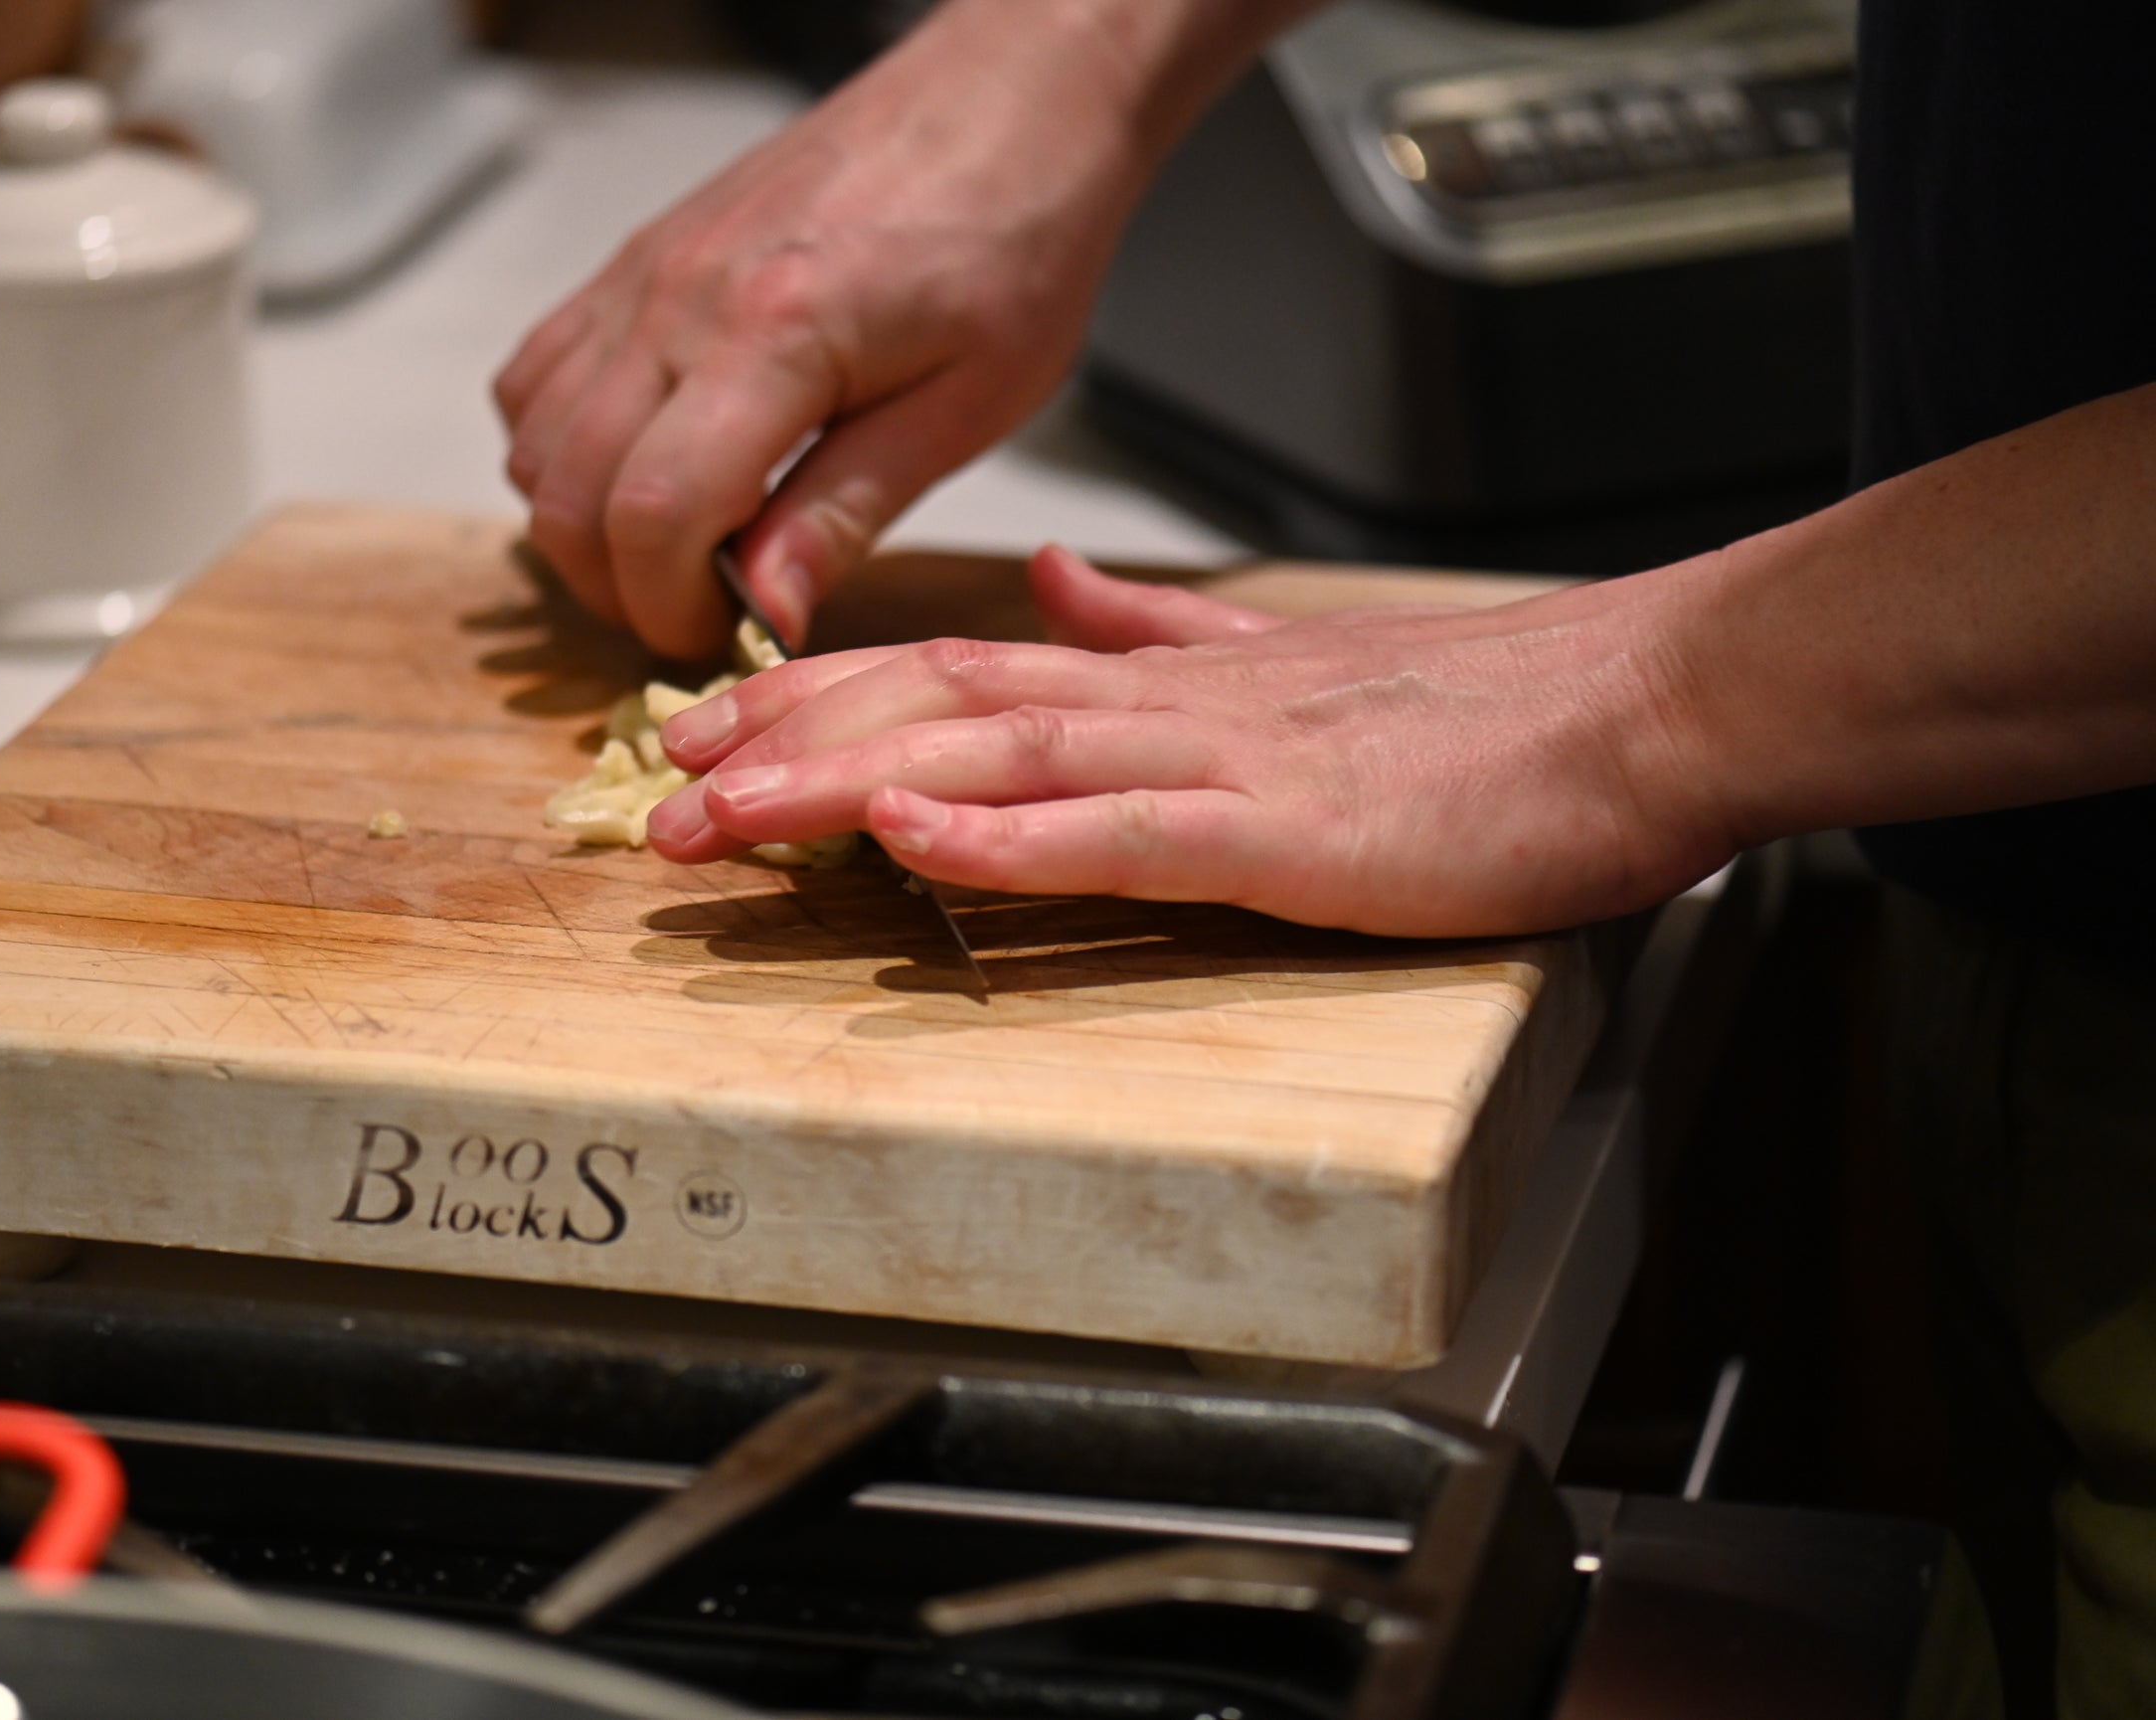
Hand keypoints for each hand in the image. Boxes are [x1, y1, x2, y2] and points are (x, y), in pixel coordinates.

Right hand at [492, 0, 1302, 657]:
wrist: (1006, 101)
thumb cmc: (1015, 243)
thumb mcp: (965, 406)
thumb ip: (846, 511)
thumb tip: (764, 613)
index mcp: (774, 333)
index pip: (650, 516)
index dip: (669, 608)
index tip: (726, 636)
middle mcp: (679, 294)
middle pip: (566, 492)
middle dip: (618, 587)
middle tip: (702, 612)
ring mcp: (644, 270)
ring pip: (533, 438)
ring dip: (583, 521)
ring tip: (680, 547)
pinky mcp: (638, 256)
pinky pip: (539, 373)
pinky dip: (562, 445)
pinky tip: (645, 467)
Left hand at [646, 546, 1736, 937]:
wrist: (1643, 707)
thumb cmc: (1486, 711)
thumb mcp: (1288, 660)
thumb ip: (1161, 630)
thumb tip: (1056, 591)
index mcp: (1162, 678)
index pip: (957, 672)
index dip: (822, 697)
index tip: (710, 732)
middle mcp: (1167, 704)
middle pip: (942, 704)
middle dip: (789, 744)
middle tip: (661, 793)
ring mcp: (1222, 760)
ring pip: (1001, 755)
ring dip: (851, 781)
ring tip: (729, 814)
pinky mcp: (1289, 829)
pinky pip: (1126, 831)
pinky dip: (1012, 834)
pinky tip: (912, 836)